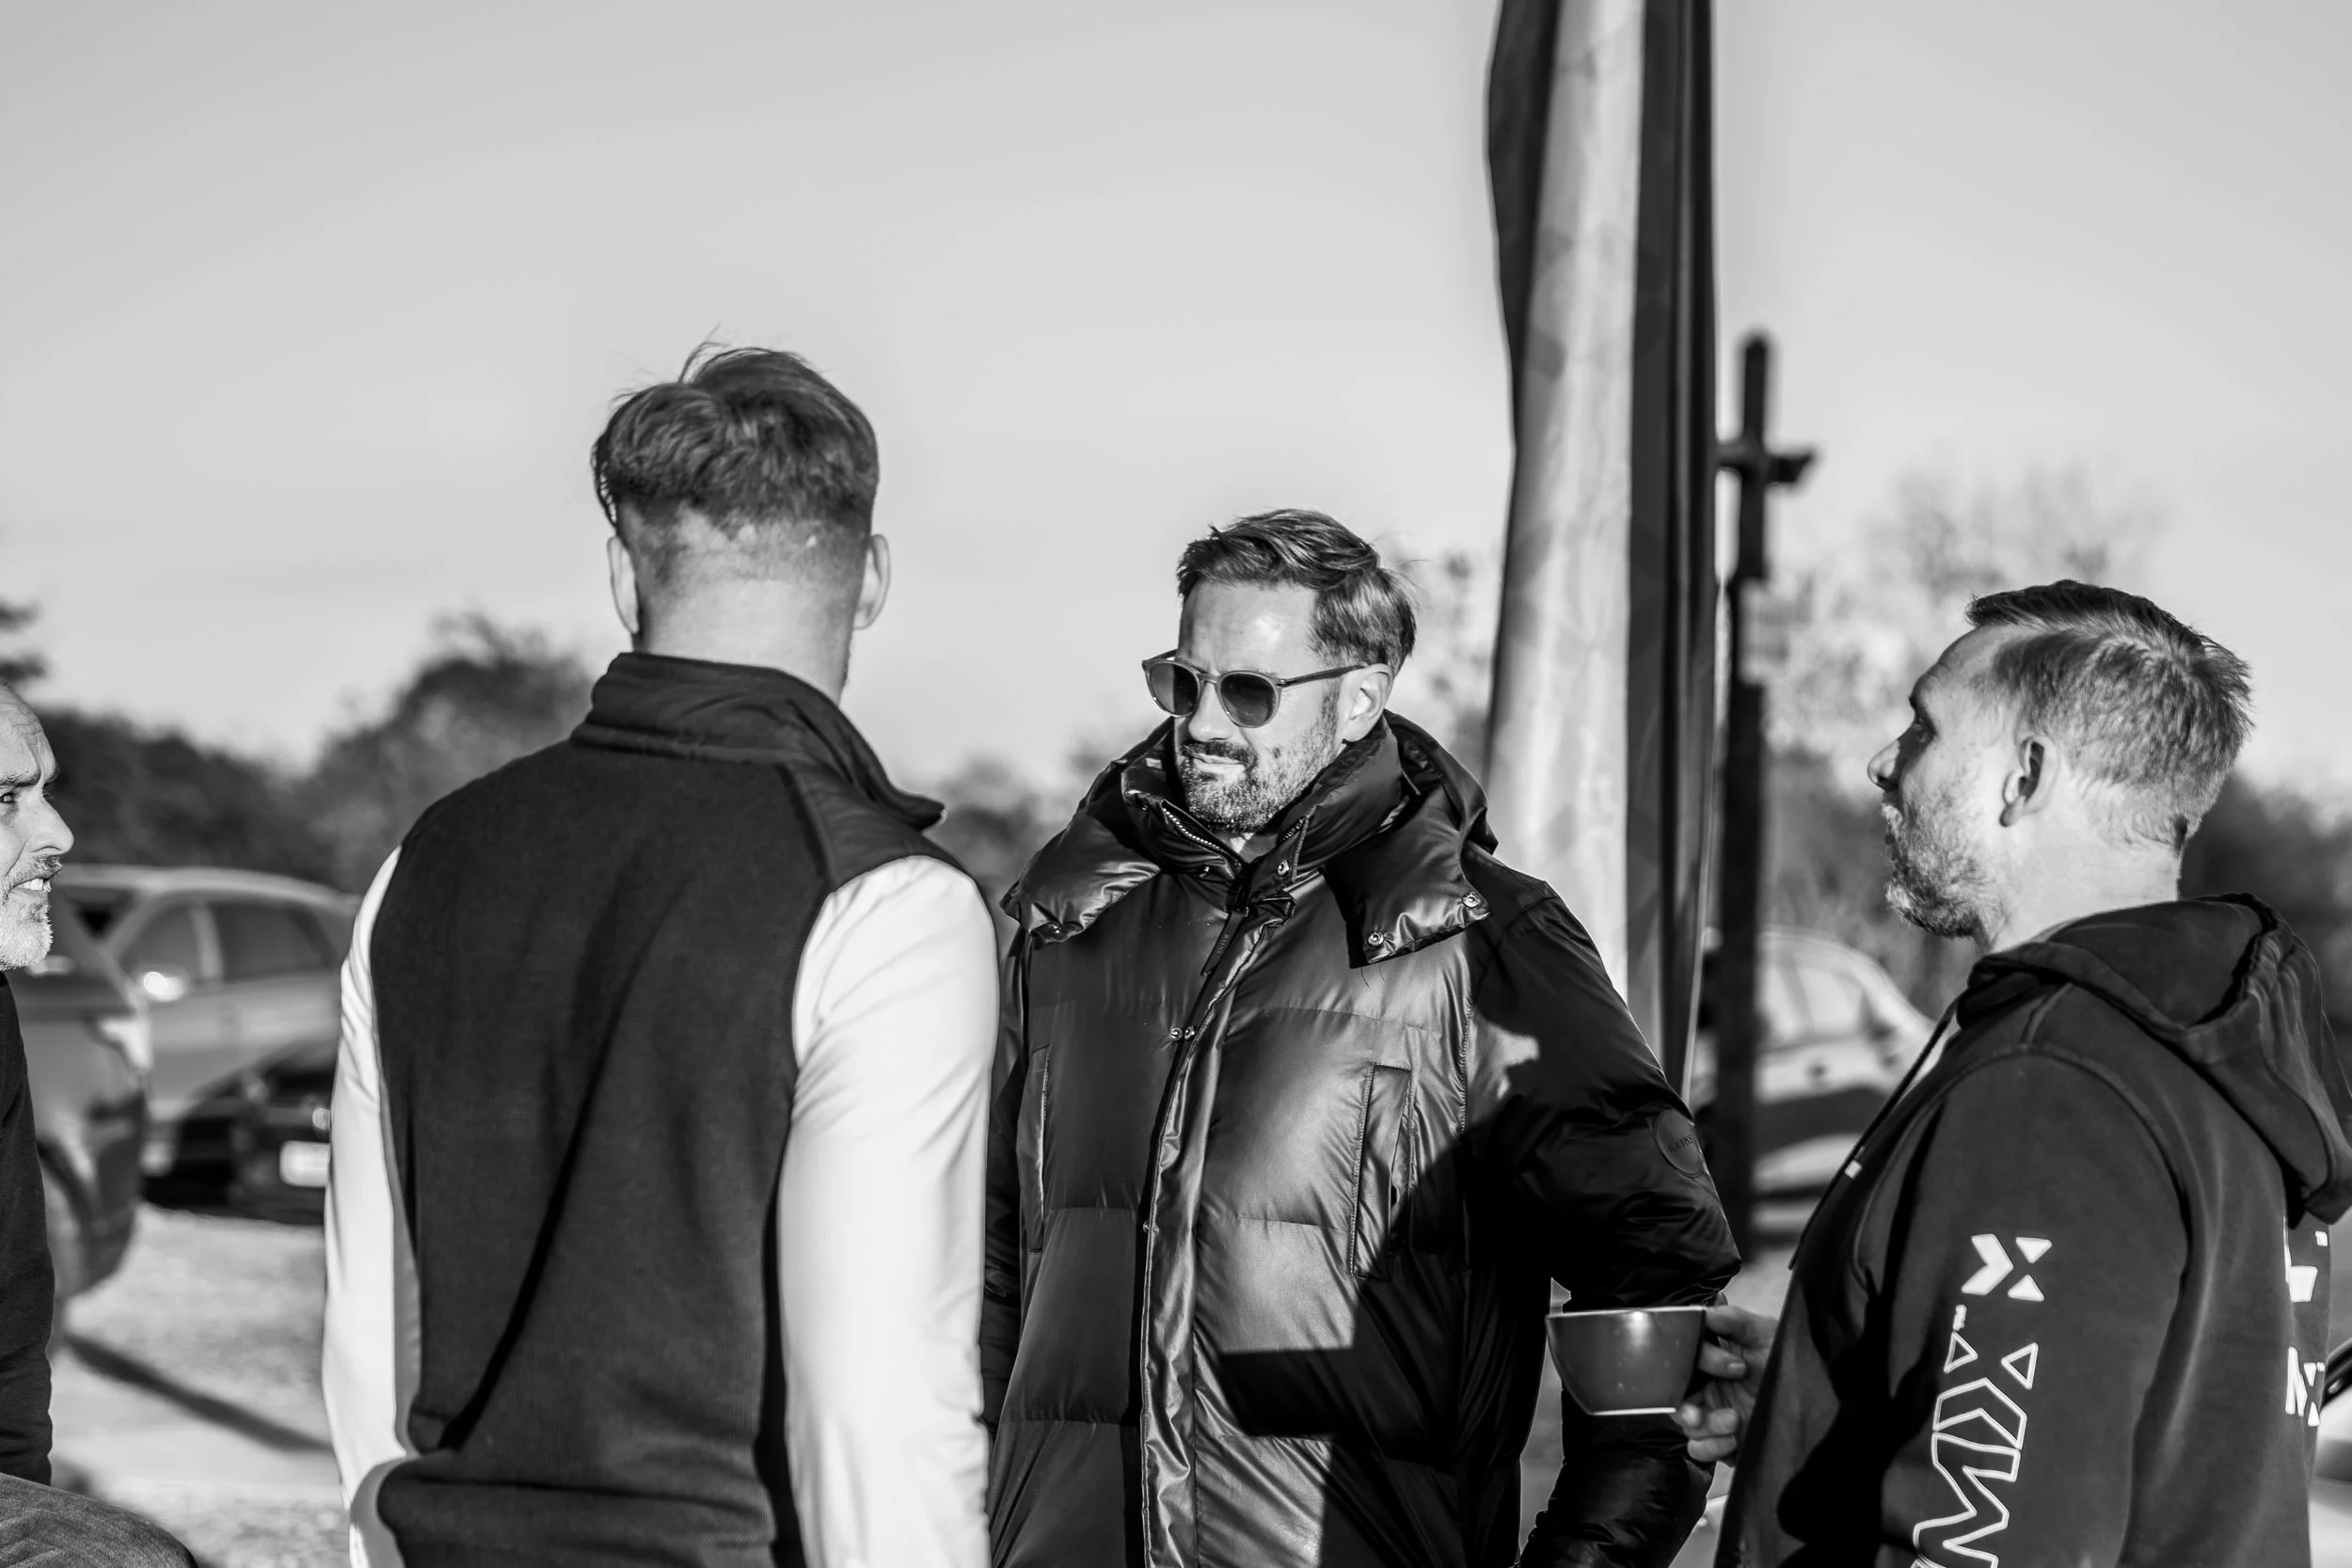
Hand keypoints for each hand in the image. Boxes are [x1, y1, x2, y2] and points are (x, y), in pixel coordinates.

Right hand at [1672, 1303, 1774, 1464]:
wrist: (1819, 1404)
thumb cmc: (1789, 1363)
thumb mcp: (1766, 1334)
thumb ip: (1735, 1320)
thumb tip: (1704, 1312)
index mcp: (1710, 1360)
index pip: (1681, 1361)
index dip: (1695, 1365)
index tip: (1733, 1368)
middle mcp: (1708, 1387)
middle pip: (1675, 1397)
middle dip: (1683, 1407)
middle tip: (1698, 1413)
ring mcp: (1714, 1416)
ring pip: (1686, 1425)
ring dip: (1705, 1427)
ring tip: (1734, 1422)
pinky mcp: (1724, 1442)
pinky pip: (1698, 1449)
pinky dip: (1711, 1447)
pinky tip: (1733, 1440)